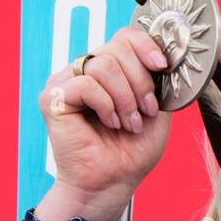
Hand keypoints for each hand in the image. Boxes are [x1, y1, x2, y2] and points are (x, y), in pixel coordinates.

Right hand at [36, 20, 172, 220]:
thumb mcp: (156, 110)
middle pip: (117, 48)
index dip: (146, 46)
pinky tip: (111, 123)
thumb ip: (158, 80)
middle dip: (140, 81)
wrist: (112, 183)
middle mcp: (85, 70)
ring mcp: (66, 82)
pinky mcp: (53, 97)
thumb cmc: (132, 151)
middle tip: (145, 111)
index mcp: (109, 70)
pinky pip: (86, 84)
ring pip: (103, 64)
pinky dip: (106, 105)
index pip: (125, 37)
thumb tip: (167, 55)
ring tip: (129, 123)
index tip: (162, 66)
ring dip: (125, 97)